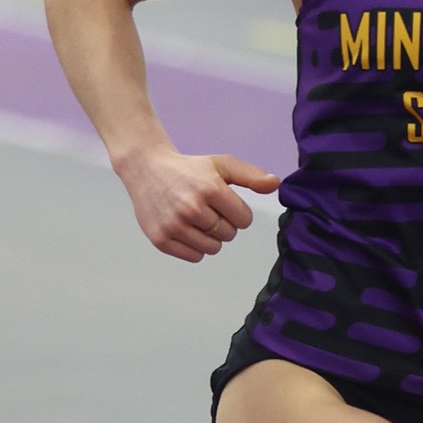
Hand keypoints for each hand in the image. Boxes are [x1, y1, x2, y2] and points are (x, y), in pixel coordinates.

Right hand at [114, 145, 280, 262]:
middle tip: (207, 209)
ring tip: (197, 219)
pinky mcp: (161, 239)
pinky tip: (186, 228)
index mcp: (210, 189)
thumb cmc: (190, 169)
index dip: (239, 212)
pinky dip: (194, 247)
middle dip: (224, 224)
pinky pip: (194, 257)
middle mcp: (192, 208)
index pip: (244, 220)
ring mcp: (174, 225)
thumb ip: (251, 176)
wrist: (147, 169)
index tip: (225, 203)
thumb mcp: (222, 165)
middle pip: (229, 235)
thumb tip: (275, 184)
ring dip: (210, 237)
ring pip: (213, 248)